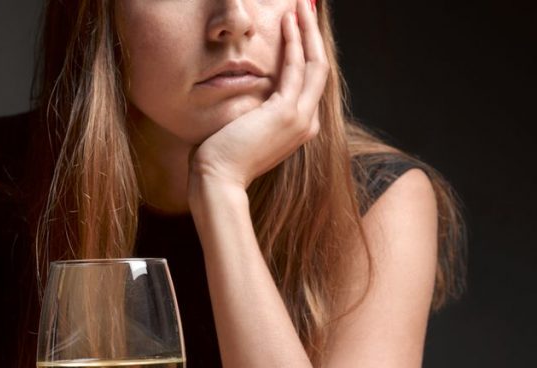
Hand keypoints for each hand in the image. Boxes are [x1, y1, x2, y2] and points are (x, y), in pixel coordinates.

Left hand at [188, 0, 327, 197]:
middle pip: (319, 69)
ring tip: (300, 5)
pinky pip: (296, 67)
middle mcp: (307, 124)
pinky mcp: (287, 113)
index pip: (309, 82)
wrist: (217, 180)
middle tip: (307, 6)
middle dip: (313, 35)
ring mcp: (300, 119)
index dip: (307, 51)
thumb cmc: (221, 159)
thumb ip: (253, 113)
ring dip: (307, 31)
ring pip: (314, 64)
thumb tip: (245, 97)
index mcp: (298, 128)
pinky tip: (288, 21)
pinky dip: (294, 41)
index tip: (300, 28)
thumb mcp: (244, 130)